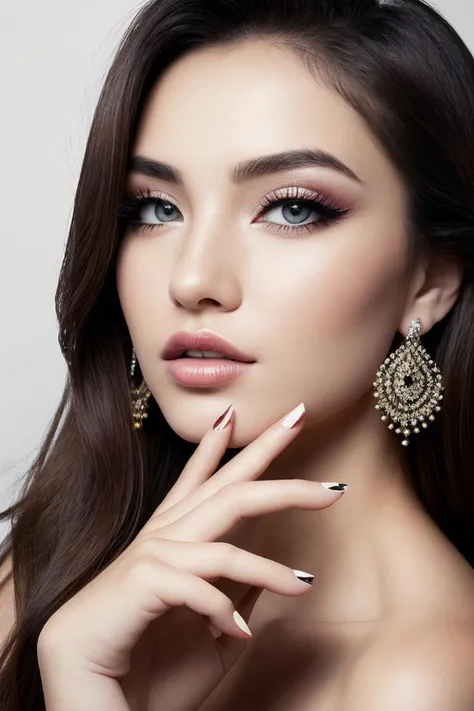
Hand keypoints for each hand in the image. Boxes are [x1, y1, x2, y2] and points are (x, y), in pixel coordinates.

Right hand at [37, 402, 346, 710]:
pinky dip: (226, 612)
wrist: (93, 709)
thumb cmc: (149, 673)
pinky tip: (240, 635)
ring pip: (225, 529)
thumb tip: (264, 577)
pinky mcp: (142, 578)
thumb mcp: (208, 632)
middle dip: (266, 448)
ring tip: (306, 585)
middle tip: (301, 417)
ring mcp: (150, 554)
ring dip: (270, 564)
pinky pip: (203, 583)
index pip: (200, 480)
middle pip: (226, 485)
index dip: (219, 445)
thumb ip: (232, 596)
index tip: (238, 411)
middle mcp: (162, 537)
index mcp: (173, 543)